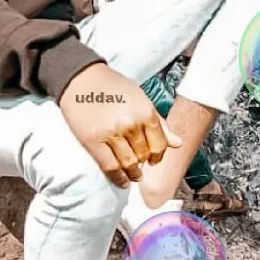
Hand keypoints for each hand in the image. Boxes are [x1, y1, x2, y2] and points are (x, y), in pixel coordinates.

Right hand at [59, 63, 182, 187]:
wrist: (81, 78)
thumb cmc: (112, 86)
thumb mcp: (141, 98)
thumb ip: (159, 122)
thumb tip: (178, 143)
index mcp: (146, 112)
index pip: (159, 145)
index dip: (158, 156)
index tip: (153, 160)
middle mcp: (131, 124)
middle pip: (144, 155)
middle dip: (143, 162)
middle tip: (140, 166)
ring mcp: (112, 133)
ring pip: (129, 164)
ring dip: (133, 174)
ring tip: (133, 175)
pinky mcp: (93, 141)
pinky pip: (110, 166)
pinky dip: (118, 178)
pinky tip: (121, 180)